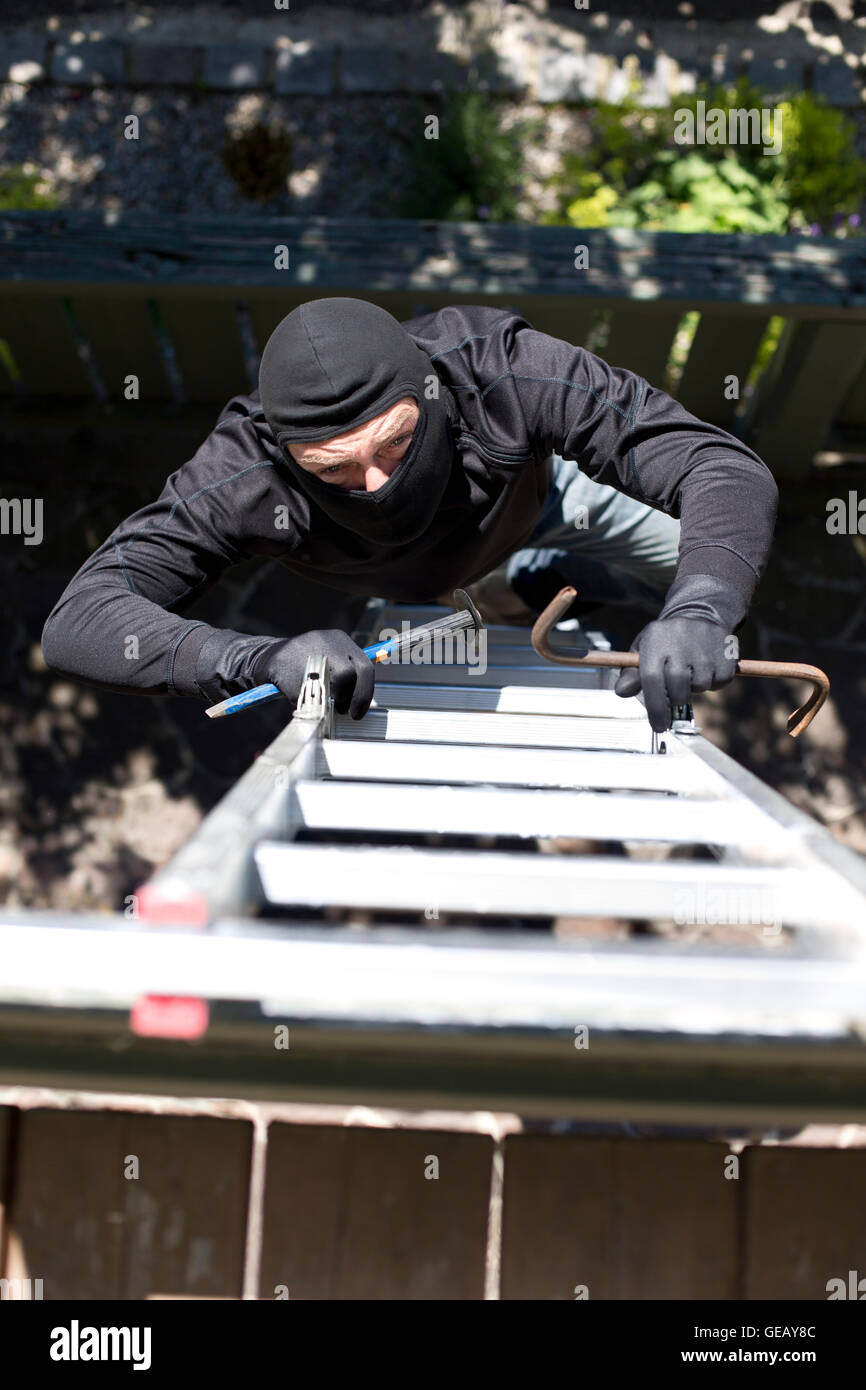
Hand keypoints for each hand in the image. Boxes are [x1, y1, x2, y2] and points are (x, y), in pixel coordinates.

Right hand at [253, 628, 373, 718]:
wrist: (267, 657)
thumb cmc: (305, 662)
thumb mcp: (330, 656)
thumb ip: (346, 670)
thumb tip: (361, 696)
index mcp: (339, 639)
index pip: (365, 668)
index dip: (365, 694)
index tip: (358, 711)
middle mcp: (325, 643)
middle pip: (349, 675)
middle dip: (349, 698)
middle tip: (342, 709)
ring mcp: (305, 655)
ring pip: (328, 686)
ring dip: (327, 700)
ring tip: (321, 700)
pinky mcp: (288, 669)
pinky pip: (305, 693)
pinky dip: (305, 700)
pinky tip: (300, 694)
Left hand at [614, 615, 737, 731]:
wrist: (700, 614)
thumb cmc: (665, 640)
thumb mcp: (643, 650)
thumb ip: (632, 673)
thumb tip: (621, 691)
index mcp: (655, 640)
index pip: (652, 680)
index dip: (655, 708)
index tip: (658, 726)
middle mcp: (681, 641)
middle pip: (677, 690)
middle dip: (675, 700)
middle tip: (675, 694)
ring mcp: (706, 646)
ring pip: (700, 687)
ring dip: (694, 688)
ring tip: (690, 671)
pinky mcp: (726, 651)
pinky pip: (719, 682)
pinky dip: (713, 682)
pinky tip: (706, 666)